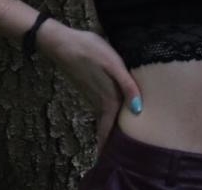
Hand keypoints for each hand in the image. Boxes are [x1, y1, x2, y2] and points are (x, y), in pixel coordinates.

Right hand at [37, 19, 141, 151]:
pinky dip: (103, 114)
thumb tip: (137, 109)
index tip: (109, 157)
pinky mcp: (87, 85)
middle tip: (112, 152)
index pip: (109, 127)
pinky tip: (108, 111)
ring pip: (101, 115)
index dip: (109, 143)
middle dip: (108, 138)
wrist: (64, 42)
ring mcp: (90, 93)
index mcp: (107, 97)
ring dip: (107, 126)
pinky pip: (97, 105)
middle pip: (105, 124)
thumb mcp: (114, 64)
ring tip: (114, 136)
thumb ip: (127, 86)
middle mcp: (98, 99)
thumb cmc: (91, 50)